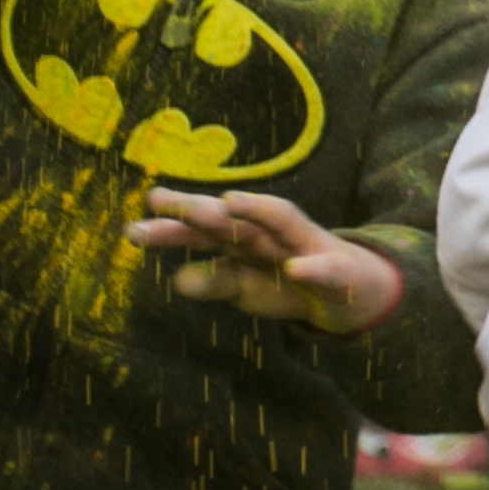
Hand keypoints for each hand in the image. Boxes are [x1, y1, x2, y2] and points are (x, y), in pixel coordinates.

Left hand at [129, 186, 404, 334]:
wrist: (354, 288)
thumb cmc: (289, 282)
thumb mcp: (247, 287)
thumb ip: (215, 281)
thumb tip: (177, 279)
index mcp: (246, 240)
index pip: (204, 230)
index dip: (171, 228)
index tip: (134, 229)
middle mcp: (271, 234)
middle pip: (233, 218)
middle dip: (200, 209)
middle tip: (161, 201)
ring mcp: (305, 247)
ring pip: (279, 225)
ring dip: (257, 212)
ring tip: (228, 203)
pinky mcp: (336, 269)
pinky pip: (324, 269)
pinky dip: (312, 268)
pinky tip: (297, 270)